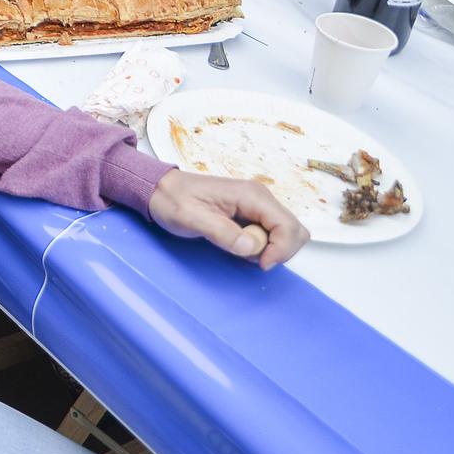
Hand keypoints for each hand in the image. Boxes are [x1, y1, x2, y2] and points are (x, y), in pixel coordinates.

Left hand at [148, 169, 308, 269]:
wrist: (159, 190)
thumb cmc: (172, 200)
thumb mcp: (191, 218)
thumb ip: (222, 233)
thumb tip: (252, 248)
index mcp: (251, 195)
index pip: (288, 225)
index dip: (281, 249)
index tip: (260, 264)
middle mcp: (260, 198)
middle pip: (294, 230)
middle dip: (279, 250)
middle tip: (249, 257)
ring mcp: (257, 206)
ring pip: (285, 234)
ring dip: (269, 249)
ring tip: (237, 248)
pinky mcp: (251, 214)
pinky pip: (270, 235)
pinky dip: (260, 247)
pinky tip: (236, 244)